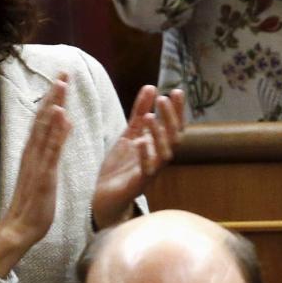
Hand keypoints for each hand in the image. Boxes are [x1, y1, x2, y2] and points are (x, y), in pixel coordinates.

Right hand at [0, 76, 70, 276]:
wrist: (19, 229)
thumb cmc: (34, 204)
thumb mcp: (44, 173)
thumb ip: (50, 150)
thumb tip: (61, 127)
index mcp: (33, 153)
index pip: (44, 121)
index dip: (53, 99)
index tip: (61, 79)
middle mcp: (32, 153)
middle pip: (43, 118)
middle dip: (54, 94)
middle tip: (64, 72)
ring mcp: (37, 163)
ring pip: (45, 129)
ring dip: (54, 105)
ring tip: (63, 85)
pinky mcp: (44, 176)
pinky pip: (51, 150)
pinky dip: (57, 132)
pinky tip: (64, 116)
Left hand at [91, 85, 185, 229]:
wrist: (104, 196)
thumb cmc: (120, 166)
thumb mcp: (129, 134)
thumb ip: (140, 112)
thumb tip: (151, 86)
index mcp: (158, 146)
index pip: (174, 125)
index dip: (177, 109)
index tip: (176, 90)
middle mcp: (159, 158)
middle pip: (173, 137)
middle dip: (170, 118)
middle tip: (163, 98)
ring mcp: (151, 171)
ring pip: (164, 153)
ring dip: (158, 134)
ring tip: (150, 117)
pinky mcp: (139, 184)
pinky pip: (146, 170)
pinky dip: (145, 156)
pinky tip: (140, 142)